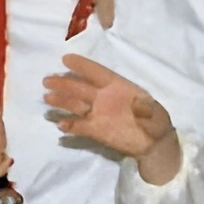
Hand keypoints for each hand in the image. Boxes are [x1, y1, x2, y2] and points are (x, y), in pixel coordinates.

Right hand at [46, 54, 182, 182]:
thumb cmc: (155, 121)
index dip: (82, 65)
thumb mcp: (153, 111)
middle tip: (47, 80)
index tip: (66, 59)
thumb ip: (143, 107)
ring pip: (76, 105)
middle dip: (64, 83)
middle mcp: (104, 98)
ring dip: (62, 101)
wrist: (155, 144)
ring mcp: (99, 114)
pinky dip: (71, 126)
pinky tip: (61, 124)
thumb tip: (137, 104)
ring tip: (48, 98)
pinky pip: (80, 126)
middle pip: (80, 88)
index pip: (97, 73)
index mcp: (118, 87)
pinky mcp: (96, 130)